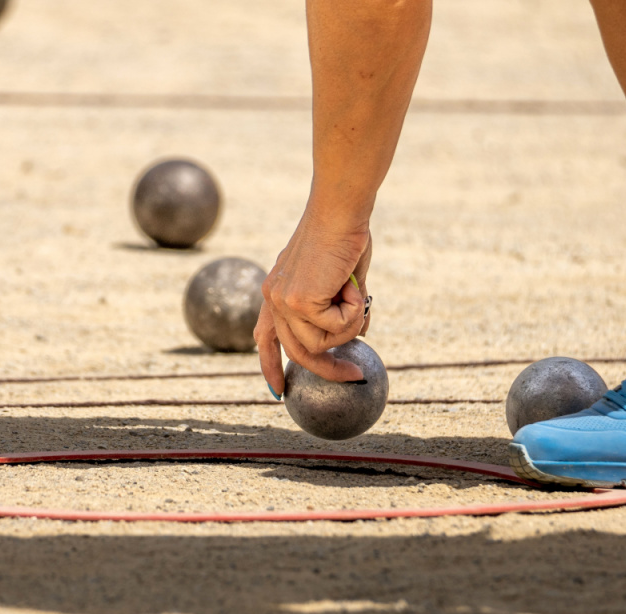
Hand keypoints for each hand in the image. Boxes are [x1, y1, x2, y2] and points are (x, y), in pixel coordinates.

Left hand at [254, 213, 372, 396]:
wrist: (341, 210)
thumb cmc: (346, 234)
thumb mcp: (342, 279)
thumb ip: (341, 307)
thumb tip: (360, 334)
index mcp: (276, 291)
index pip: (265, 337)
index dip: (270, 366)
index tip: (279, 392)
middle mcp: (273, 298)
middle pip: (298, 353)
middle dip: (330, 369)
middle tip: (356, 375)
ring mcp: (284, 301)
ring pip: (322, 344)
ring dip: (350, 326)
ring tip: (358, 296)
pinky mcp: (300, 301)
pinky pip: (337, 328)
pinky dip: (354, 311)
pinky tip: (352, 284)